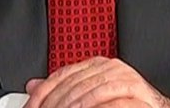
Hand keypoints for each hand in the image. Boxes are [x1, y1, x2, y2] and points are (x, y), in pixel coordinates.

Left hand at [24, 57, 169, 107]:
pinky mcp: (136, 91)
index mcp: (96, 65)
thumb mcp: (90, 97)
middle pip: (73, 84)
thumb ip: (65, 91)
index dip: (44, 94)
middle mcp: (110, 68)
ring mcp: (124, 78)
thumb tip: (33, 86)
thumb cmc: (126, 104)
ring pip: (90, 91)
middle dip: (55, 104)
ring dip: (73, 107)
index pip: (62, 75)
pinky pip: (113, 102)